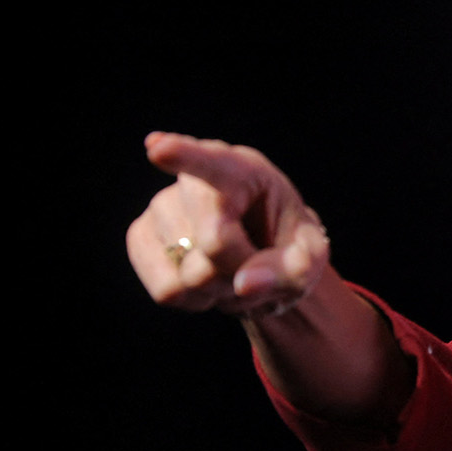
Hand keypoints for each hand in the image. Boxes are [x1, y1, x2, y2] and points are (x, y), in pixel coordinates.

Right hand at [126, 132, 331, 316]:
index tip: (157, 150)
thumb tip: (245, 284)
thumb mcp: (310, 257)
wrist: (262, 262)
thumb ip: (295, 267)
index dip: (182, 154)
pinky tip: (207, 283)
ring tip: (232, 271)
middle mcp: (193, 182)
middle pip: (215, 243)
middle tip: (258, 266)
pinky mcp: (141, 238)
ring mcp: (161, 208)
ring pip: (191, 276)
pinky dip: (195, 300)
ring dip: (221, 289)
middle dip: (243, 269)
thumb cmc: (289, 249)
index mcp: (242, 169)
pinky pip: (167, 291)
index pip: (211, 161)